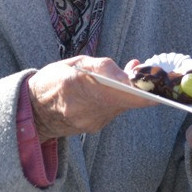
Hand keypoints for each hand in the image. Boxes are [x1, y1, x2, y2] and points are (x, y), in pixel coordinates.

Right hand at [27, 55, 154, 142]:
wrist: (32, 111)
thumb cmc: (53, 80)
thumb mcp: (75, 64)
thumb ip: (104, 66)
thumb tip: (133, 69)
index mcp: (83, 85)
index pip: (129, 93)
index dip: (150, 88)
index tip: (159, 77)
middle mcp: (91, 108)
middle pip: (130, 99)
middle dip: (141, 86)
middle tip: (141, 71)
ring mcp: (94, 121)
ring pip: (123, 105)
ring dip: (128, 92)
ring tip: (121, 76)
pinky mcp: (94, 127)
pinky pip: (114, 111)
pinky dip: (117, 100)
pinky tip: (109, 90)